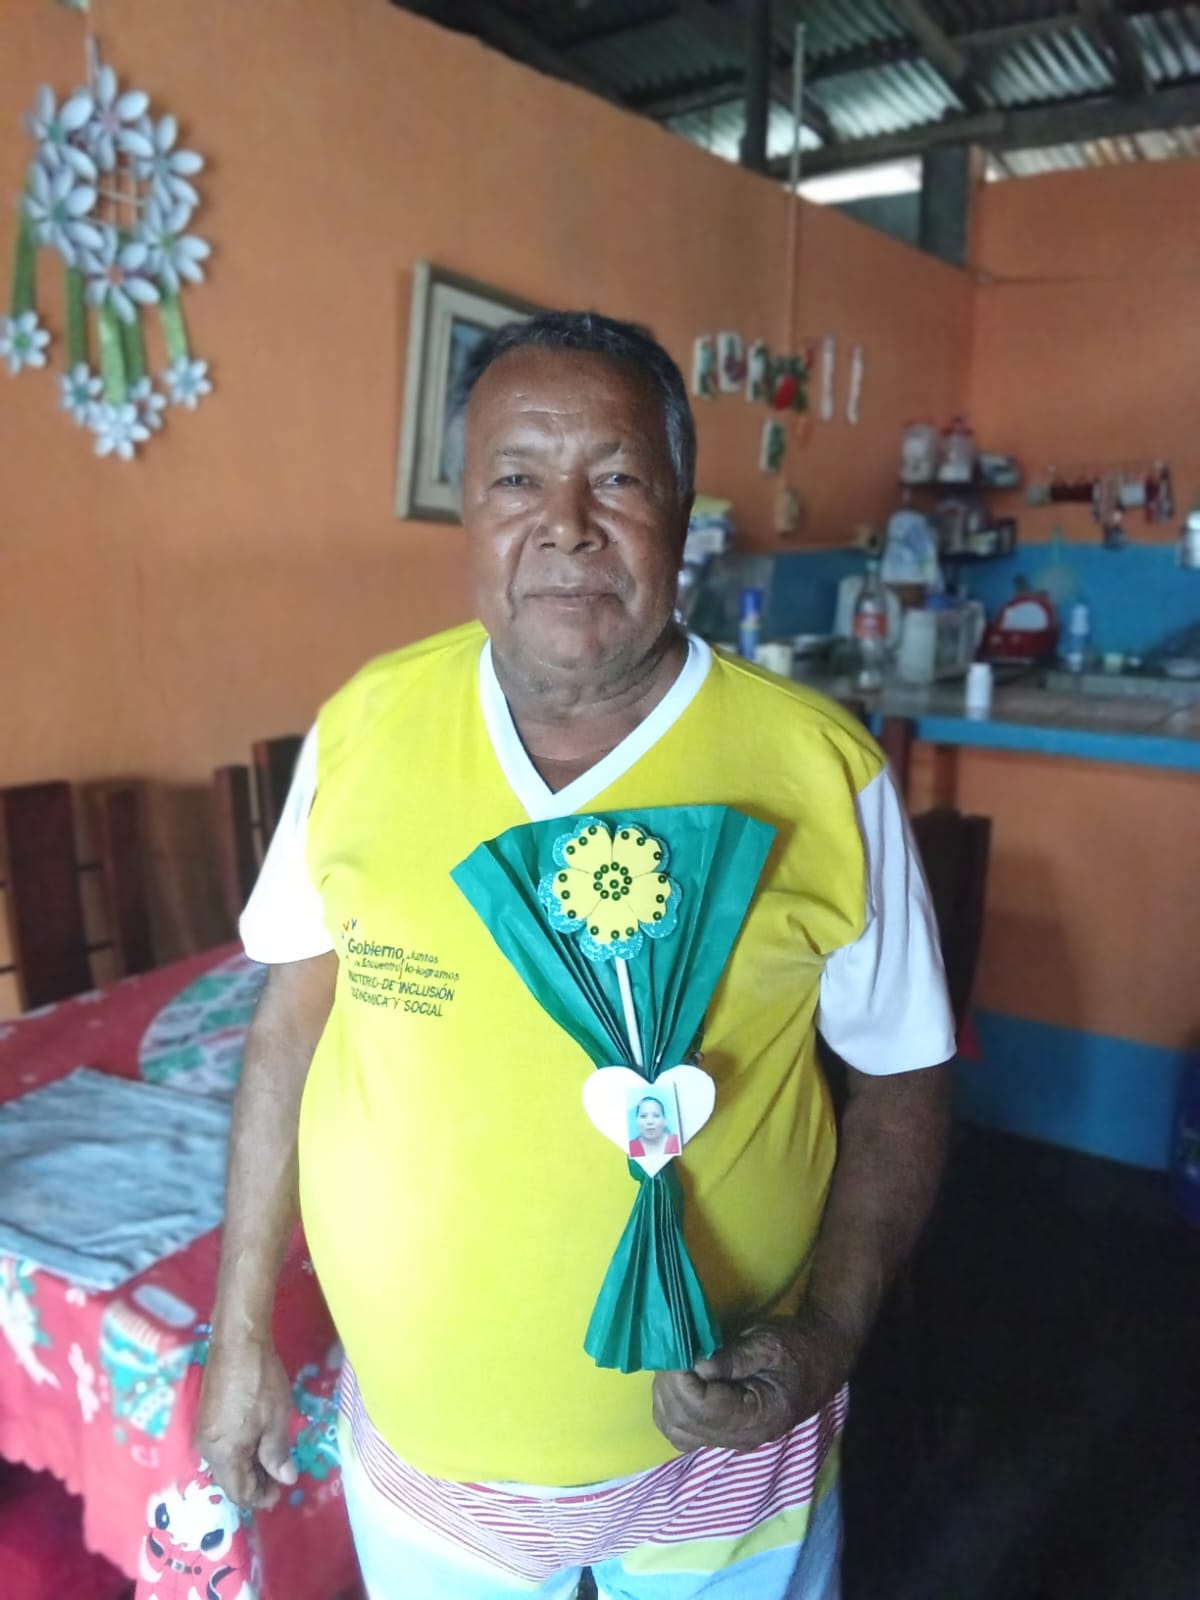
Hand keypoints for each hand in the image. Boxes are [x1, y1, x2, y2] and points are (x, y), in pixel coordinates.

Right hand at [195, 1335, 297, 1508]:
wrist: (238, 1343)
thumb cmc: (259, 1383)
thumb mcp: (276, 1420)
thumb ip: (278, 1455)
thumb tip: (285, 1480)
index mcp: (222, 1455)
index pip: (239, 1492)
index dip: (261, 1497)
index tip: (282, 1491)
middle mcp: (206, 1449)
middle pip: (230, 1480)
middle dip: (255, 1483)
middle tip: (280, 1476)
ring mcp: (203, 1432)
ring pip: (226, 1463)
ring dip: (248, 1466)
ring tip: (273, 1459)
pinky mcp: (206, 1417)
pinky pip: (223, 1447)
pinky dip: (240, 1451)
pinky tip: (257, 1442)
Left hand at [652, 1310, 854, 1453]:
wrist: (819, 1362)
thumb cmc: (797, 1348)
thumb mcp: (769, 1344)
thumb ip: (733, 1358)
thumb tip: (696, 1366)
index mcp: (758, 1417)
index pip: (704, 1409)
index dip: (683, 1380)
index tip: (678, 1349)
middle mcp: (740, 1437)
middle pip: (685, 1424)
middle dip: (671, 1386)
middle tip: (673, 1352)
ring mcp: (729, 1438)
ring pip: (677, 1431)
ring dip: (666, 1396)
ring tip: (674, 1363)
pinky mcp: (720, 1431)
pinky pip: (682, 1430)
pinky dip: (670, 1406)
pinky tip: (676, 1380)